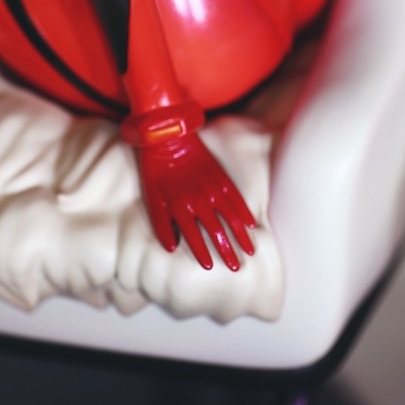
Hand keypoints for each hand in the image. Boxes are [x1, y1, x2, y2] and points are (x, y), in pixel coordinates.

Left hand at [136, 130, 256, 272]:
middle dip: (227, 251)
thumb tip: (171, 248)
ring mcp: (212, 188)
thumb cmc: (156, 169)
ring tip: (249, 250)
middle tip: (236, 267)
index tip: (211, 267)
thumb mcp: (153, 198)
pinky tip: (251, 223)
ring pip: (230, 217)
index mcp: (179, 208)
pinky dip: (244, 212)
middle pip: (216, 232)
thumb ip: (162, 225)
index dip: (202, 253)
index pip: (193, 238)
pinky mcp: (220, 176)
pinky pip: (235, 198)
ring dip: (240, 236)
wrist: (168, 137)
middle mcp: (198, 201)